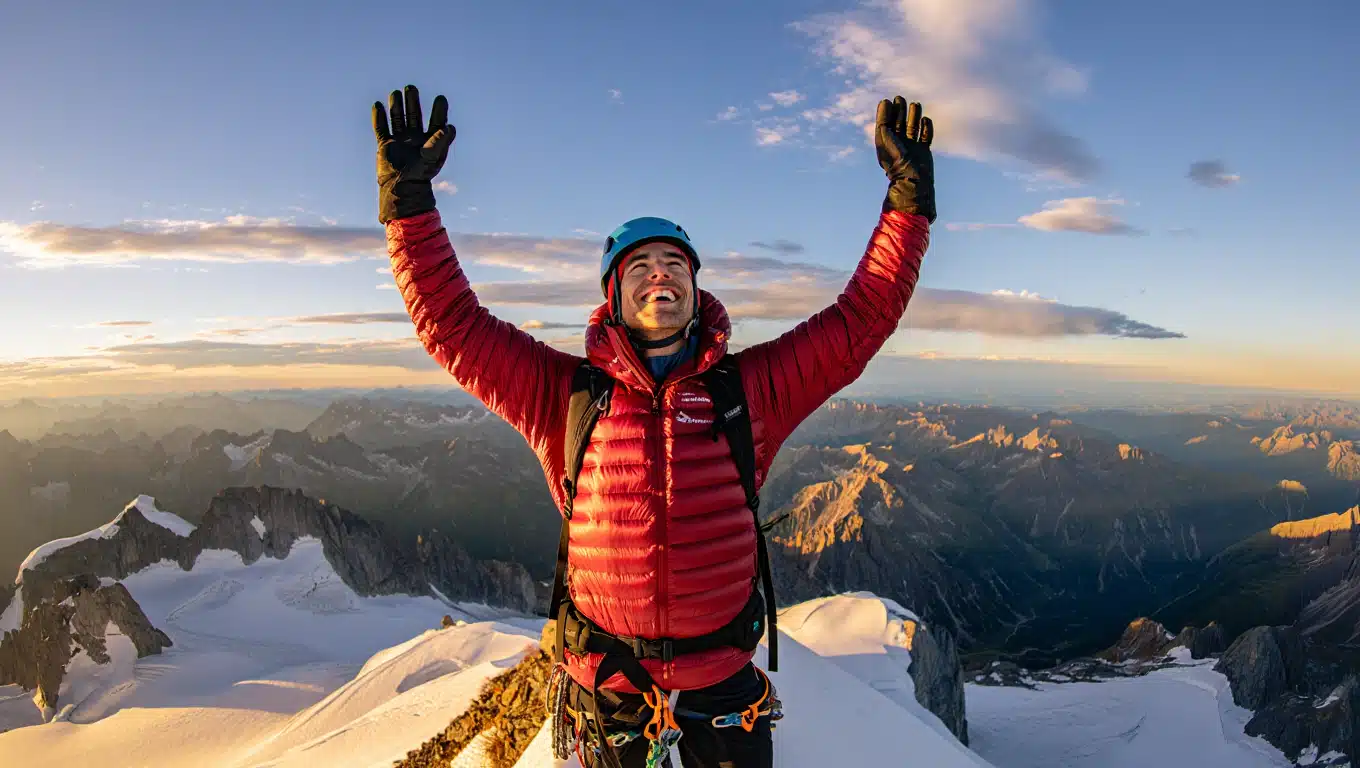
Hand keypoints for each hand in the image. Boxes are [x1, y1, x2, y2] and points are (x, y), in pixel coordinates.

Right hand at [372, 84, 455, 223]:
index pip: (435, 122)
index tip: (441, 99)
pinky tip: (378, 105)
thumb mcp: (433, 156)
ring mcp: (399, 140)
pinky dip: (379, 117)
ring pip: (397, 118)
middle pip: (413, 115)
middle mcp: (415, 138)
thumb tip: (450, 127)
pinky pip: (381, 128)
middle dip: (412, 102)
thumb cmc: (420, 174)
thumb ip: (440, 141)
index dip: (439, 111)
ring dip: (396, 106)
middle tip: (411, 88)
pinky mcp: (385, 144)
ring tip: (395, 93)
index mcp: (429, 141)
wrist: (401, 187)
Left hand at [875, 96, 935, 223]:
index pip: (886, 124)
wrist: (913, 179)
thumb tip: (884, 104)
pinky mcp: (924, 151)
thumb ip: (884, 122)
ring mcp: (912, 148)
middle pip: (899, 123)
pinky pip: (926, 136)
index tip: (887, 101)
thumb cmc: (896, 161)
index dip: (886, 112)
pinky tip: (925, 119)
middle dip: (900, 111)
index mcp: (887, 144)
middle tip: (900, 98)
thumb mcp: (885, 140)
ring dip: (913, 115)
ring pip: (913, 127)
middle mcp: (899, 145)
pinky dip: (926, 127)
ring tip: (915, 104)